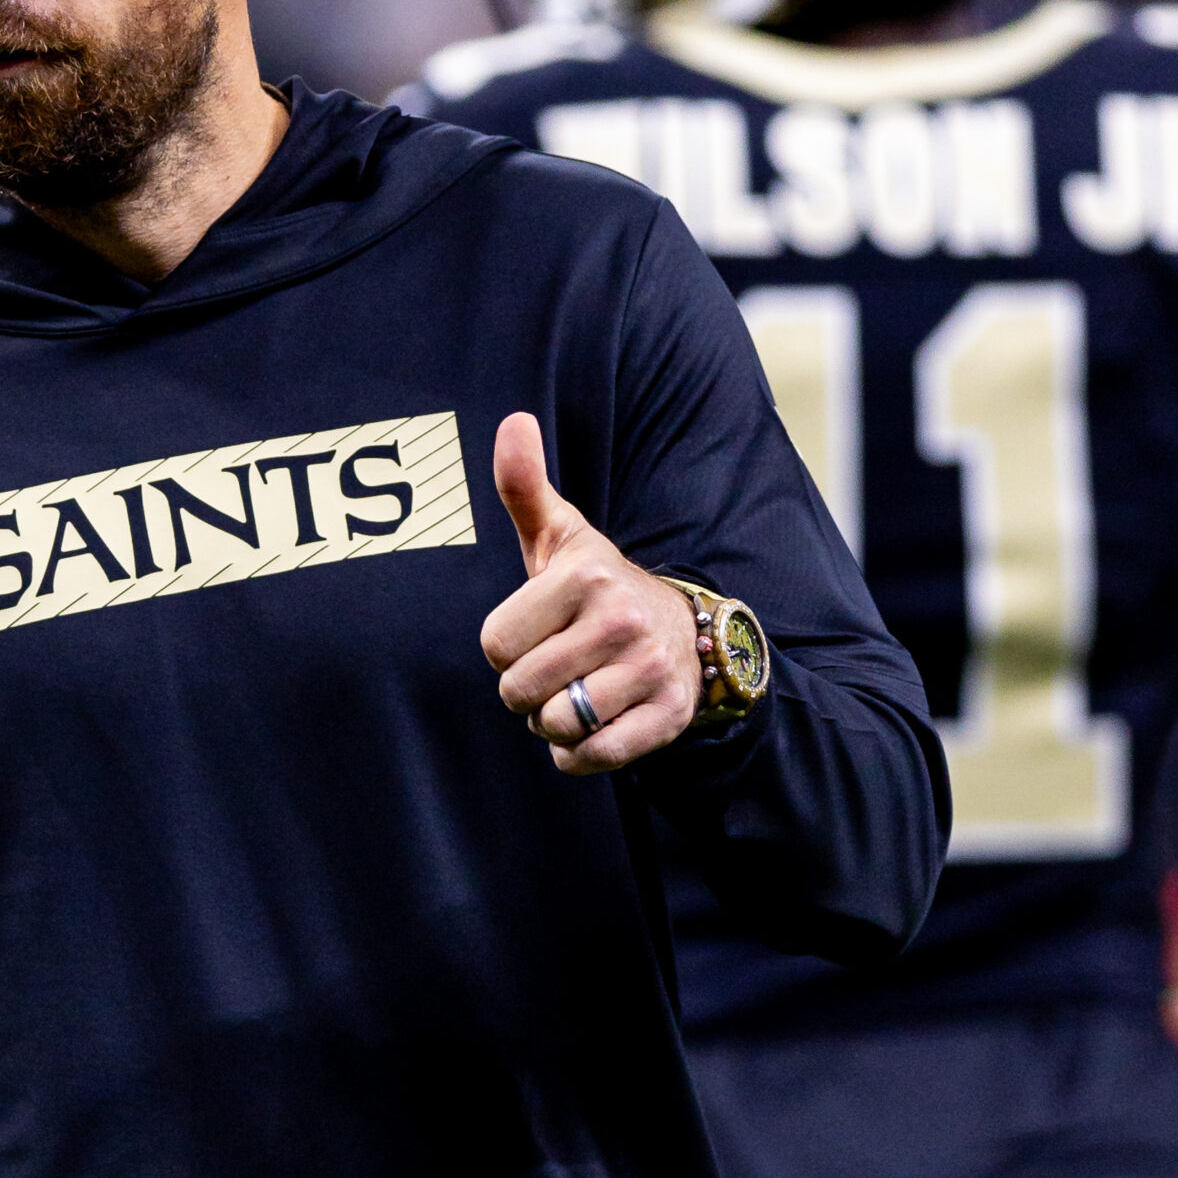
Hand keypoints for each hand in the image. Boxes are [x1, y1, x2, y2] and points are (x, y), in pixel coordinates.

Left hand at [478, 412, 701, 773]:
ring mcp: (650, 670)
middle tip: (554, 666)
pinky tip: (591, 726)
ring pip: (556, 726)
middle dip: (526, 689)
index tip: (534, 631)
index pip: (496, 645)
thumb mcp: (560, 535)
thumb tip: (513, 419)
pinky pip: (594, 758)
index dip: (505, 647)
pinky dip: (579, 754)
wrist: (681, 629)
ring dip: (552, 722)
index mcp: (586, 576)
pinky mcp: (668, 716)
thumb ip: (524, 486)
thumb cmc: (596, 585)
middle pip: (520, 691)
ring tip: (573, 692)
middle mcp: (621, 620)